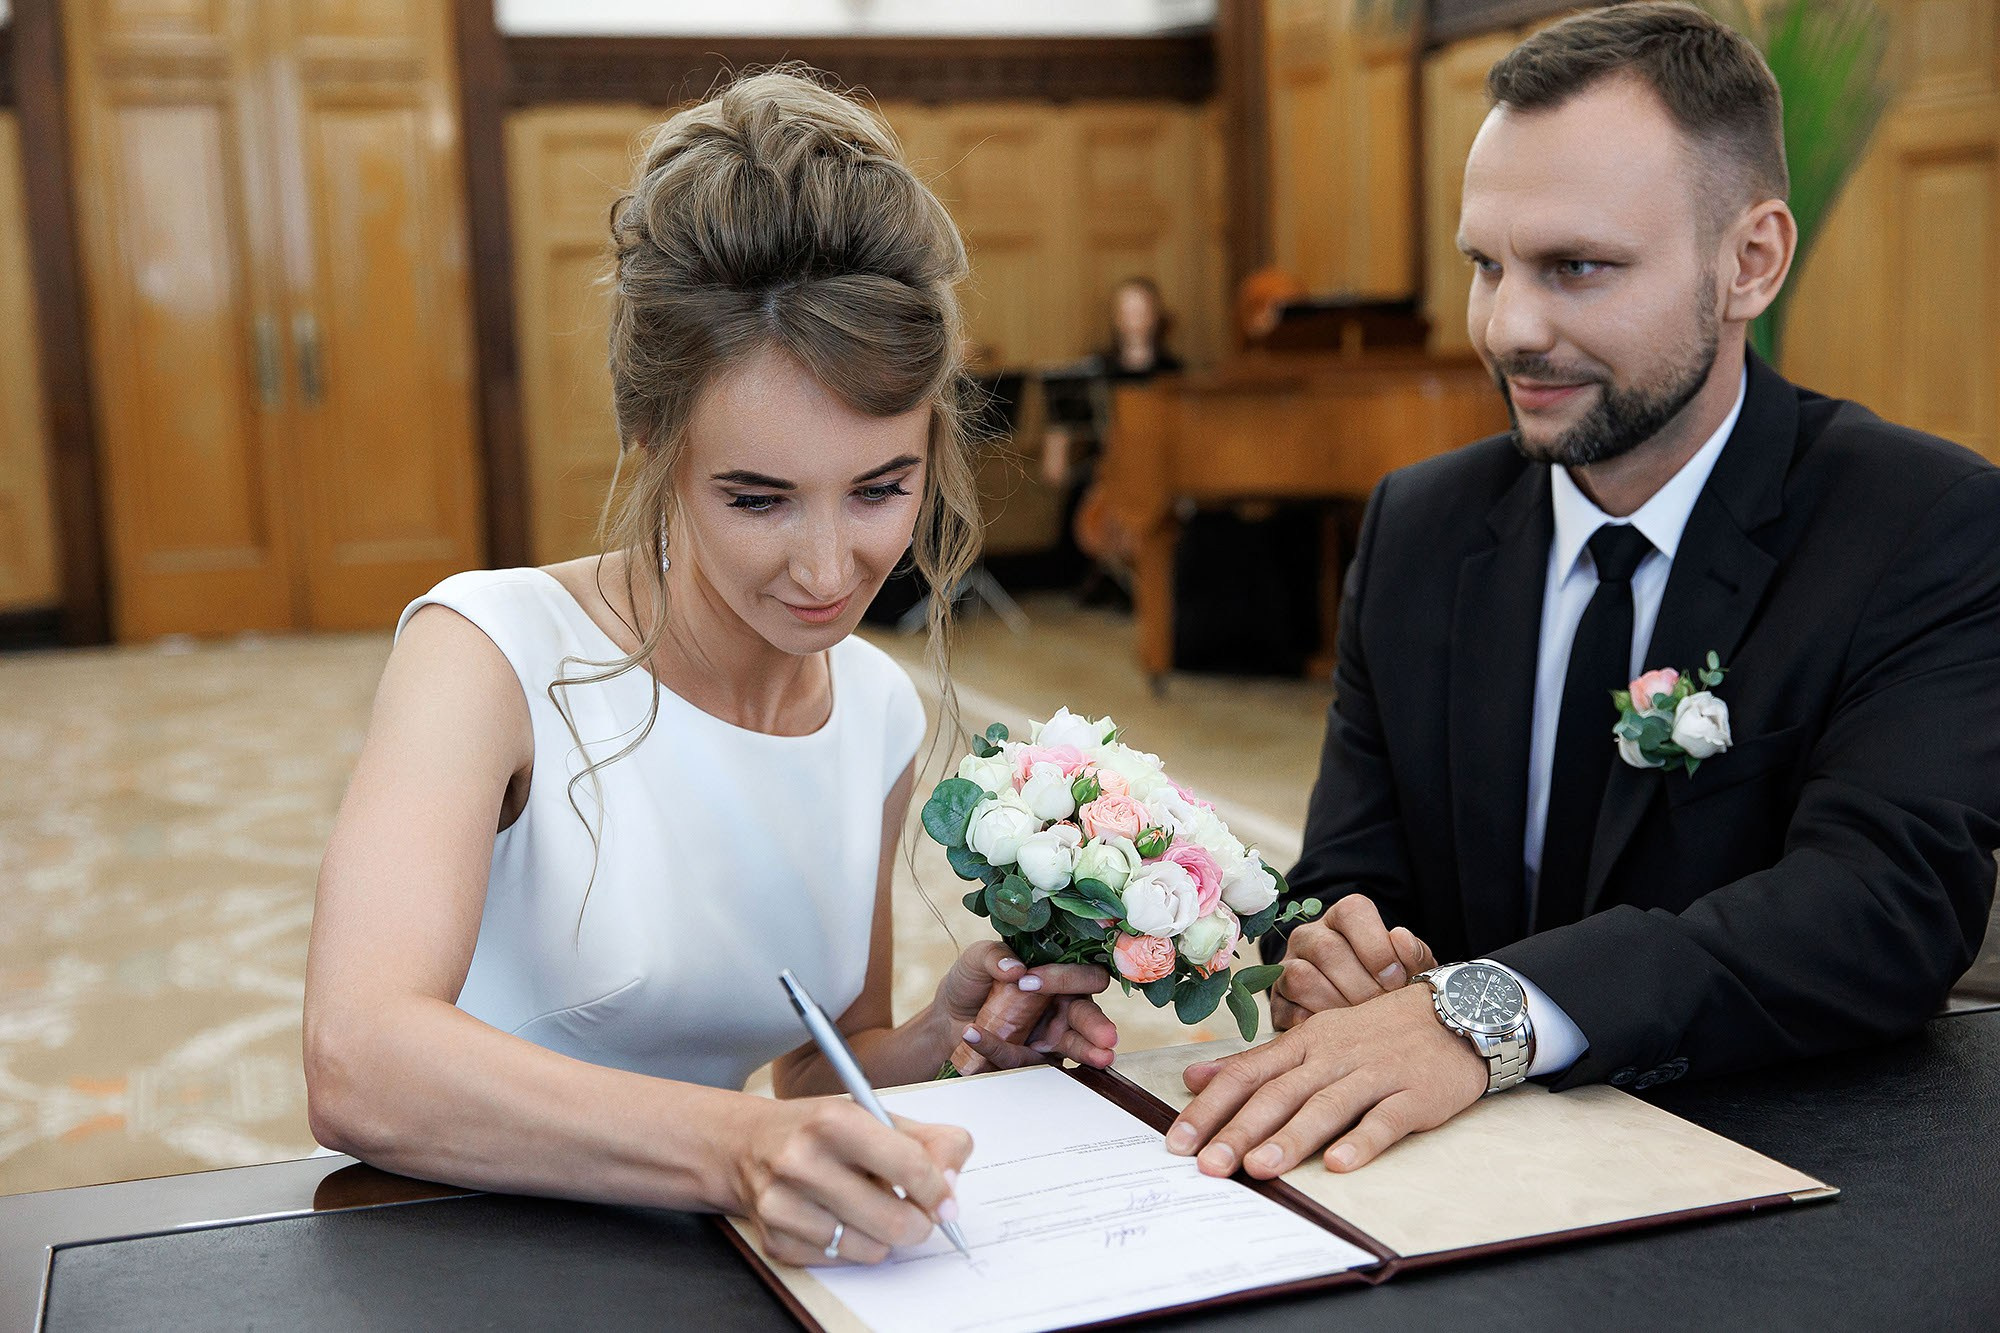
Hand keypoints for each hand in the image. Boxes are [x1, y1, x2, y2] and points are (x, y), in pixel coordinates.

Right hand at [734, 1095, 969, 1266]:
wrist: (745, 1145)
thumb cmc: (818, 1130)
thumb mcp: (873, 1115)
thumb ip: (927, 1140)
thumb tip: (953, 1181)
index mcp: (833, 1121)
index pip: (910, 1165)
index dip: (938, 1188)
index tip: (945, 1198)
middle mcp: (802, 1161)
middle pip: (894, 1220)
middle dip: (919, 1223)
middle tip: (919, 1214)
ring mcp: (783, 1204)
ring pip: (871, 1249)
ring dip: (884, 1236)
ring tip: (872, 1209)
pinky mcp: (775, 1239)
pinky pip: (840, 1261)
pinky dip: (853, 1247)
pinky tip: (840, 1219)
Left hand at [936, 940, 1117, 1073]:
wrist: (948, 1018)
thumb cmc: (972, 982)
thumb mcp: (977, 960)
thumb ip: (994, 956)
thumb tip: (1015, 969)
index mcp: (1059, 977)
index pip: (1082, 975)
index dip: (1065, 977)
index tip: (1030, 982)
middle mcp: (1063, 1007)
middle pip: (1089, 1015)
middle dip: (1098, 1026)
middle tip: (1106, 1038)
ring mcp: (1051, 1037)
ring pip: (1076, 1045)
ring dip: (1088, 1051)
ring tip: (1101, 1058)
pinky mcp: (1032, 1061)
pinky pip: (1023, 1060)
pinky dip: (999, 1051)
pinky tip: (975, 1036)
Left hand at [1164, 984, 1485, 1175]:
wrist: (1455, 1015)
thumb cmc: (1374, 1035)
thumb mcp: (1311, 1038)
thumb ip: (1255, 1063)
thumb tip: (1193, 1078)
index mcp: (1303, 1043)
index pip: (1246, 1074)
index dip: (1210, 1107)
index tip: (1178, 1141)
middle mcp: (1332, 1056)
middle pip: (1279, 1094)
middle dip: (1240, 1131)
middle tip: (1209, 1166)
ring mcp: (1374, 1073)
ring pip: (1326, 1105)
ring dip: (1292, 1138)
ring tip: (1260, 1168)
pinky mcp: (1413, 1094)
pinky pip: (1385, 1119)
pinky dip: (1362, 1141)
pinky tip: (1338, 1164)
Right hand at [1270, 892, 1436, 1029]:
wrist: (1362, 1020)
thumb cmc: (1388, 987)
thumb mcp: (1409, 970)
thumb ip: (1414, 955)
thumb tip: (1401, 939)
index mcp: (1343, 920)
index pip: (1352, 911)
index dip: (1376, 946)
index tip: (1395, 978)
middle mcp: (1309, 936)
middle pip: (1325, 948)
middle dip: (1360, 986)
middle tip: (1380, 1007)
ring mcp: (1288, 967)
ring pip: (1299, 977)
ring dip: (1335, 1005)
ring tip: (1359, 1021)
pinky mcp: (1277, 1001)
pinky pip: (1286, 1010)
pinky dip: (1314, 1025)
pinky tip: (1337, 1034)